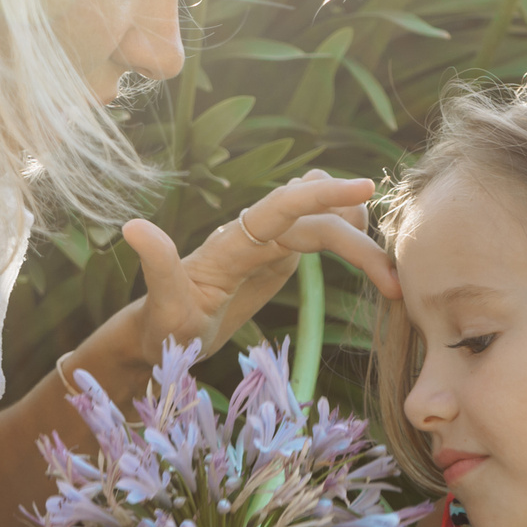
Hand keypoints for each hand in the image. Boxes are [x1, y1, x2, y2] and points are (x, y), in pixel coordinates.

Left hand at [87, 172, 398, 381]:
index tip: (366, 188)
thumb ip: (155, 265)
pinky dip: (349, 236)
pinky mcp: (279, 254)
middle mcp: (253, 233)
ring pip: (322, 217)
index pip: (285, 207)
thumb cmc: (162, 330)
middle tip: (395, 286)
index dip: (325, 196)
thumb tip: (130, 227)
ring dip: (357, 231)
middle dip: (358, 244)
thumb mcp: (161, 307)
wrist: (161, 337)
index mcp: (232, 242)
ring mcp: (268, 241)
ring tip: (388, 272)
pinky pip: (321, 233)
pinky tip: (372, 260)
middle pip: (317, 221)